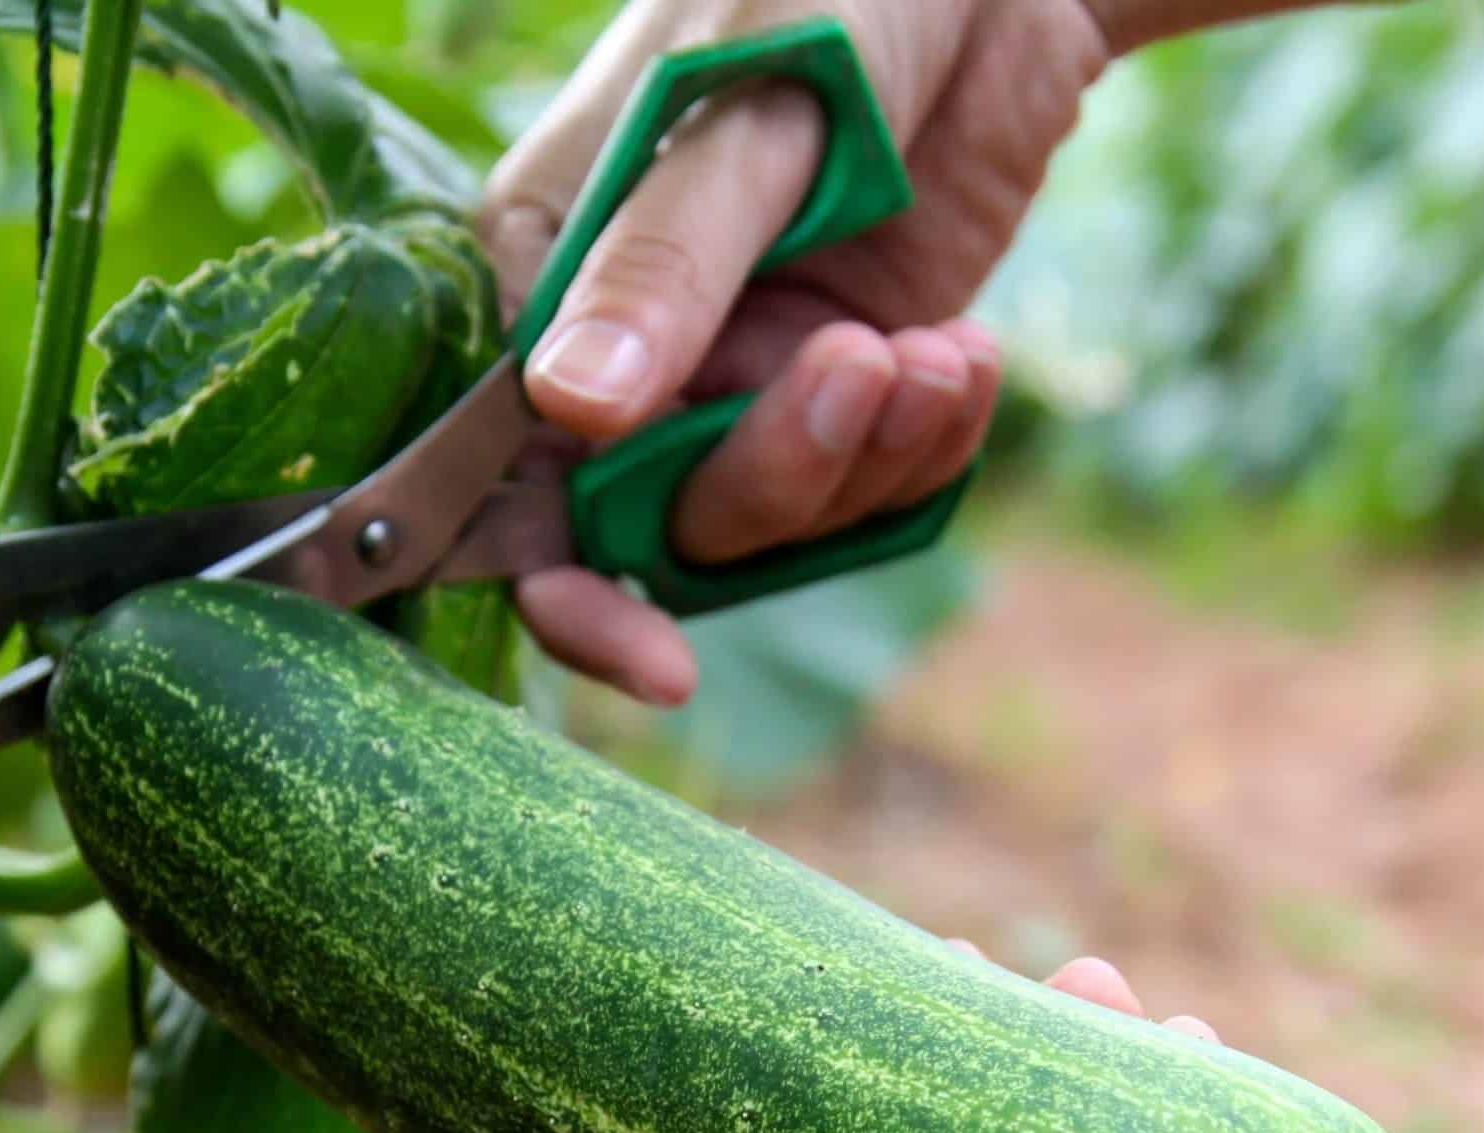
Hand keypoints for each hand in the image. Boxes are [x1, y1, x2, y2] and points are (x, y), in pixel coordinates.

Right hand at [478, 0, 1111, 703]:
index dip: (574, 589)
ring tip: (943, 353)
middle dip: (775, 473)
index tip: (657, 664)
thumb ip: (665, 266)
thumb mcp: (744, 116)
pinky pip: (862, 485)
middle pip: (660, 516)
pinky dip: (926, 447)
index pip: (513, 472)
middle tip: (865, 367)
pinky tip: (970, 360)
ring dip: (868, 457)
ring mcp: (733, 370)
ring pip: (770, 515)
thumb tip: (570, 414)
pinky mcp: (833, 381)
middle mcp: (624, 345)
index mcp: (547, 268)